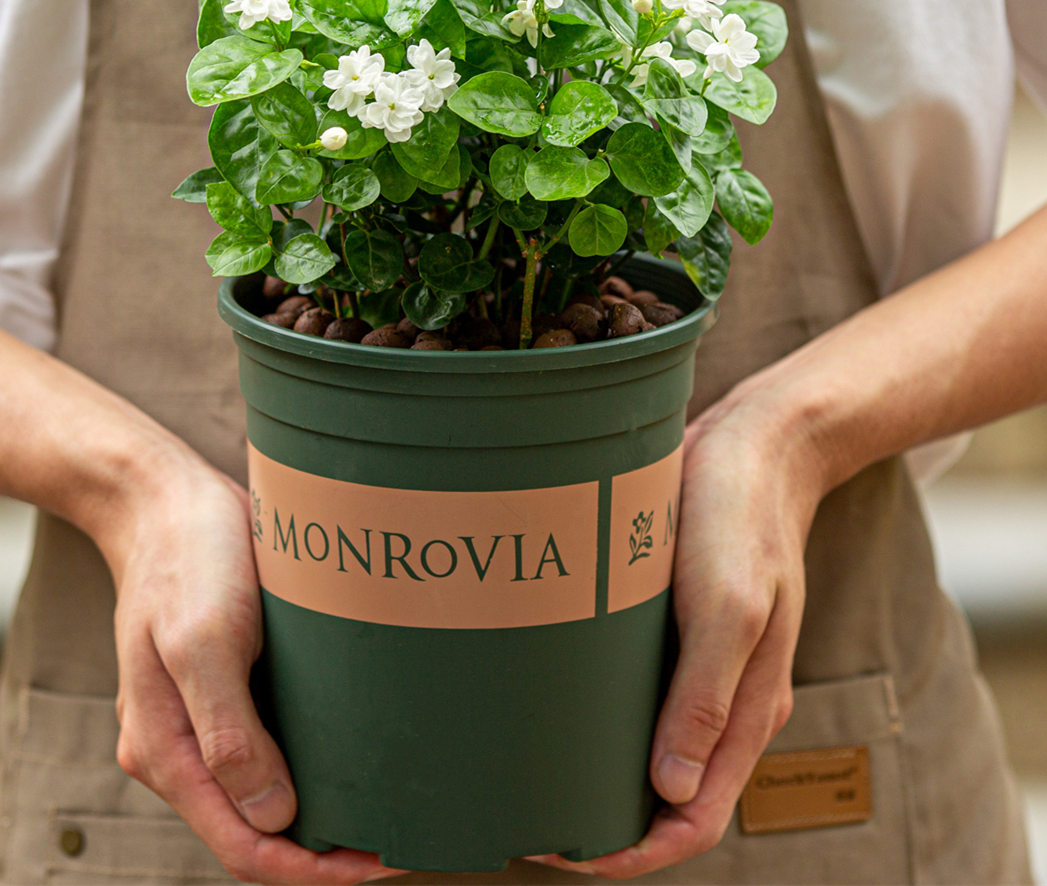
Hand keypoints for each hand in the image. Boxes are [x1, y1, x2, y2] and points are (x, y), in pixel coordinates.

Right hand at [100, 446, 402, 884]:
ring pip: (261, 796)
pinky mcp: (223, 689)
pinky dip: (308, 769)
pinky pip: (264, 751)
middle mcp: (179, 747)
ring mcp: (199, 720)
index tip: (379, 863)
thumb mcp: (205, 638)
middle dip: (321, 855)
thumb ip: (228, 732)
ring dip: (317, 817)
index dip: (311, 870)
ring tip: (384, 812)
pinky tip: (352, 757)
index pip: (242, 846)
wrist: (163, 500)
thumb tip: (271, 818)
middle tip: (397, 844)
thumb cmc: (186, 558)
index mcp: (166, 749)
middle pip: (252, 831)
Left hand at [529, 382, 821, 878]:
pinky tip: (557, 705)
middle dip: (608, 824)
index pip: (694, 820)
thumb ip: (707, 696)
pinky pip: (644, 696)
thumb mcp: (729, 604)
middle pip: (670, 796)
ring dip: (603, 774)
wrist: (759, 444)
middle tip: (531, 817)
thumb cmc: (742, 519)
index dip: (632, 853)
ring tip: (535, 772)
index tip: (563, 851)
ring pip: (653, 749)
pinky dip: (605, 720)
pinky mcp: (680, 629)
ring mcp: (704, 665)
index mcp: (748, 708)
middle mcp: (726, 699)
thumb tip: (670, 792)